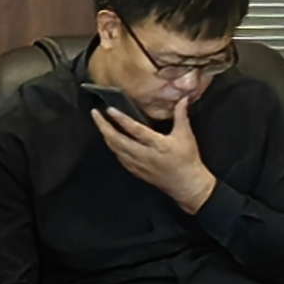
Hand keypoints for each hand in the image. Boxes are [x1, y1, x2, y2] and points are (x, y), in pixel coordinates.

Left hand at [92, 101, 218, 216]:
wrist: (186, 185)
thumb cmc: (187, 160)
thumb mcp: (186, 135)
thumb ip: (181, 115)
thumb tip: (183, 98)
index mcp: (158, 145)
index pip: (135, 130)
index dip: (121, 119)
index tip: (110, 109)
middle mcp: (144, 155)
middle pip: (118, 140)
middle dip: (104, 126)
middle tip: (95, 113)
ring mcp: (138, 164)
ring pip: (115, 149)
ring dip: (105, 136)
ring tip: (99, 123)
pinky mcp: (136, 171)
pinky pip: (119, 157)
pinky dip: (112, 147)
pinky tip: (109, 140)